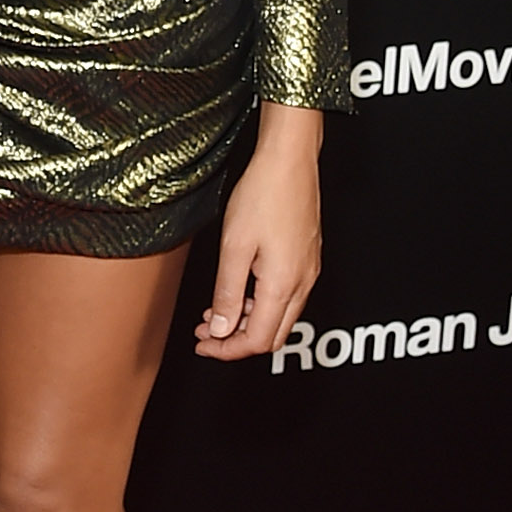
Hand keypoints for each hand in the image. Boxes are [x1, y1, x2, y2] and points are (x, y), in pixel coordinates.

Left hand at [194, 106, 321, 359]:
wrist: (290, 161)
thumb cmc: (263, 195)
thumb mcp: (234, 247)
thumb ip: (227, 293)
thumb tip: (221, 330)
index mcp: (283, 285)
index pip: (258, 340)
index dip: (228, 350)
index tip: (203, 345)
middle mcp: (302, 283)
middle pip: (273, 336)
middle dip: (236, 341)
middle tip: (205, 334)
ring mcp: (308, 272)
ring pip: (279, 317)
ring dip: (246, 322)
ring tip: (213, 314)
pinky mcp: (306, 259)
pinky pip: (285, 297)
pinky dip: (258, 305)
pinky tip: (236, 292)